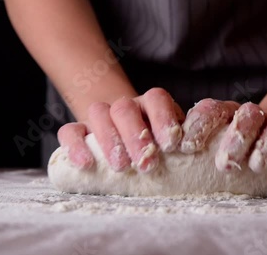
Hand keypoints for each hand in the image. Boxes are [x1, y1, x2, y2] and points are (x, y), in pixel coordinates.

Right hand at [57, 88, 184, 171]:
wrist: (126, 139)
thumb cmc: (157, 145)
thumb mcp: (172, 141)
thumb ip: (182, 142)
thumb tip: (197, 152)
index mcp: (152, 104)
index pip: (156, 98)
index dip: (163, 118)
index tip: (171, 145)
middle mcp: (126, 105)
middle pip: (125, 108)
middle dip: (136, 136)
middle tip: (146, 165)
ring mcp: (101, 116)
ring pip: (98, 113)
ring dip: (109, 140)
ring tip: (122, 167)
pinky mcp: (79, 130)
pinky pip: (70, 131)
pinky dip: (75, 145)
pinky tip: (85, 164)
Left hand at [181, 99, 266, 184]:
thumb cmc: (235, 151)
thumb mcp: (210, 151)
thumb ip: (193, 151)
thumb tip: (161, 159)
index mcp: (229, 115)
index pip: (214, 109)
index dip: (200, 124)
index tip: (184, 147)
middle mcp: (256, 115)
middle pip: (249, 112)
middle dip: (237, 135)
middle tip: (226, 163)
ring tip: (259, 166)